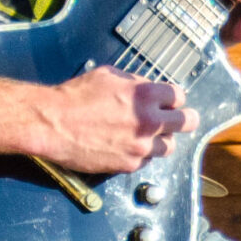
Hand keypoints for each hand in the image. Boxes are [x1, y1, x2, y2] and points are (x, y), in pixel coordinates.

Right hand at [50, 66, 198, 174]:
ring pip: (169, 146)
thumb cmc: (75, 96)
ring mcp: (141, 146)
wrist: (53, 124)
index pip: (179, 96)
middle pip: (187, 122)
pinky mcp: (129, 164)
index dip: (173, 99)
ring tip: (147, 136)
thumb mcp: (108, 75)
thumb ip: (134, 83)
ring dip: (161, 140)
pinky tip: (127, 146)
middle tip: (177, 120)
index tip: (169, 102)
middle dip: (183, 119)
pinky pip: (146, 160)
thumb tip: (146, 87)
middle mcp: (149, 121)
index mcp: (145, 95)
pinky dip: (141, 154)